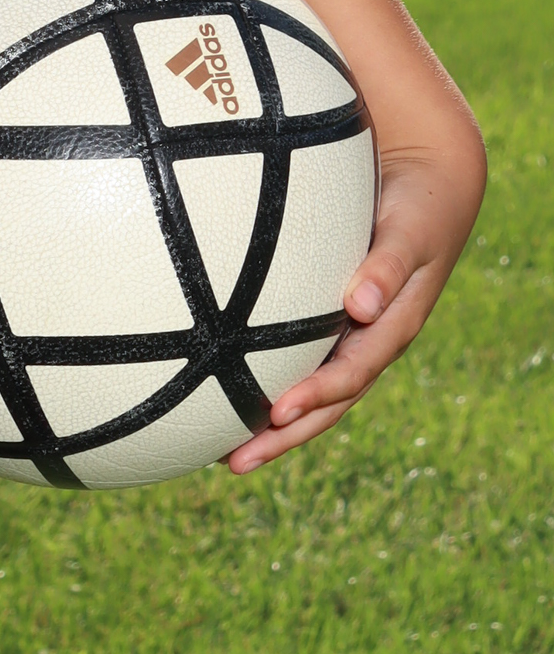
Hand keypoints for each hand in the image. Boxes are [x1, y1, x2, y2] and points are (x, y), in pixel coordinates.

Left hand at [224, 133, 483, 472]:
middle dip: (283, 436)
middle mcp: (369, 342)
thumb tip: (360, 306)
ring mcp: (351, 338)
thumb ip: (388, 266)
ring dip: (273, 426)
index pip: (350, 375)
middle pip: (327, 404)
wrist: (430, 191)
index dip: (315, 396)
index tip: (276, 412)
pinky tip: (226, 395)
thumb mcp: (410, 232)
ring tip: (224, 455)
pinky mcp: (332, 324)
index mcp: (391, 329)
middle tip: (235, 463)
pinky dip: (267, 383)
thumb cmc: (418, 208)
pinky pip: (298, 361)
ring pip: (311, 392)